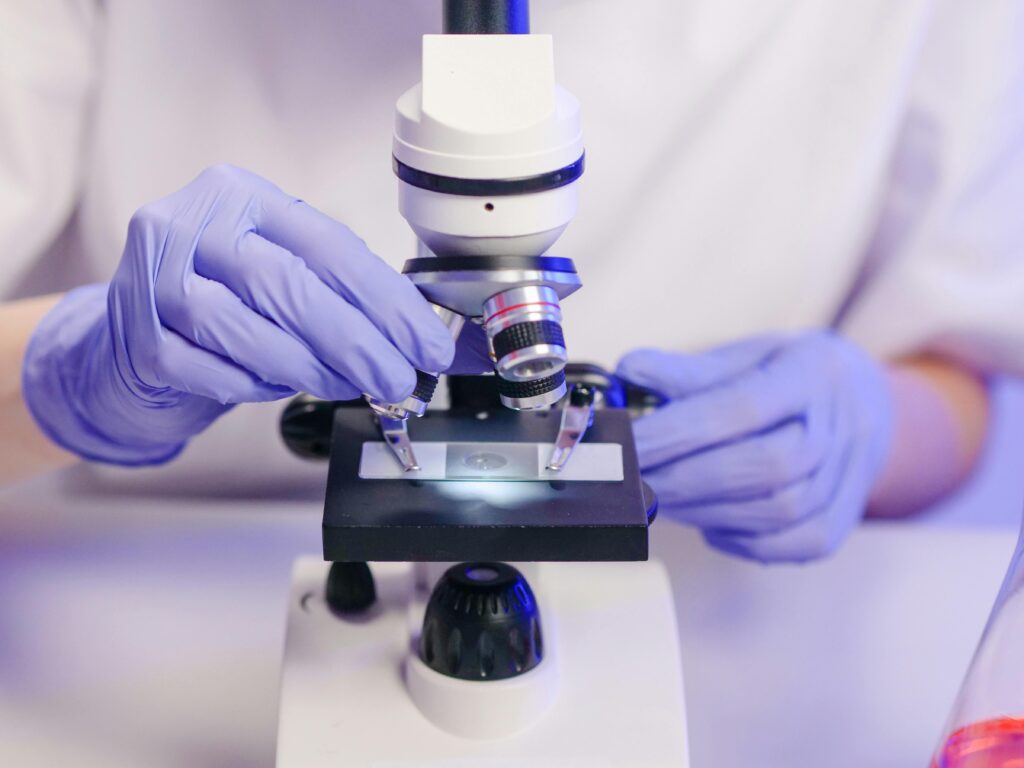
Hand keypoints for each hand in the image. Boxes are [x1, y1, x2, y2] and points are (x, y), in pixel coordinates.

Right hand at [23, 165, 454, 464]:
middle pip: (289, 285)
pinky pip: (212, 370)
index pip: (329, 246)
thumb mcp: (281, 271)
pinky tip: (277, 386)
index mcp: (241, 195)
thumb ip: (342, 293)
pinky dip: (257, 385)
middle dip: (357, 341)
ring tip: (346, 385)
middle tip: (398, 380)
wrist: (131, 341)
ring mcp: (154, 279)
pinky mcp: (139, 337)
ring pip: (246, 328)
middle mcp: (190, 224)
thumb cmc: (226, 301)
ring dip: (310, 367)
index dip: (388, 301)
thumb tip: (426, 340)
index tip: (429, 345)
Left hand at [616, 332, 894, 562]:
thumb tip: (627, 369)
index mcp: (812, 373)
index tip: (624, 445)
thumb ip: (687, 370)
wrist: (860, 401)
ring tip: (660, 499)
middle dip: (684, 479)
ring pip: (777, 511)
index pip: (741, 408)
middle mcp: (842, 426)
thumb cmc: (782, 376)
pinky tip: (708, 523)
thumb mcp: (742, 357)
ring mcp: (849, 478)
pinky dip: (740, 540)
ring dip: (704, 512)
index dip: (677, 432)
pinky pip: (789, 545)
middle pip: (765, 465)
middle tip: (631, 481)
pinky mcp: (840, 522)